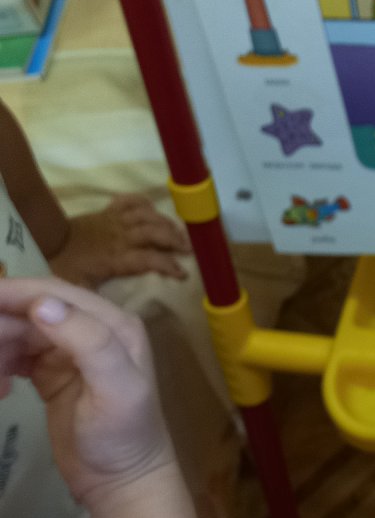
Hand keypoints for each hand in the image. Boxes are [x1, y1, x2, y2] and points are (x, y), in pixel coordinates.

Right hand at [0, 278, 172, 507]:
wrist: (121, 482)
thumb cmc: (124, 436)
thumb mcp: (114, 388)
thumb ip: (88, 341)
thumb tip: (43, 303)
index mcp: (113, 323)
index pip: (52, 293)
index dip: (12, 293)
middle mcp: (91, 329)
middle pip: (29, 311)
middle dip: (0, 327)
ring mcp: (68, 351)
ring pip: (17, 333)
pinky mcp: (50, 373)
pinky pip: (14, 355)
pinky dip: (0, 366)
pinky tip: (0, 390)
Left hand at [49, 195, 188, 287]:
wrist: (43, 238)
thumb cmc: (62, 268)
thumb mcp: (80, 290)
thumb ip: (99, 301)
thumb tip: (114, 316)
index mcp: (116, 258)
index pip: (150, 259)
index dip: (169, 265)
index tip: (183, 274)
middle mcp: (120, 237)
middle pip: (154, 233)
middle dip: (175, 240)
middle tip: (189, 249)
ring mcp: (114, 222)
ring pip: (146, 216)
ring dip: (165, 222)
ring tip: (178, 231)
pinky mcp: (107, 212)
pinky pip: (129, 201)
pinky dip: (143, 202)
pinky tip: (153, 209)